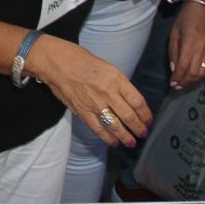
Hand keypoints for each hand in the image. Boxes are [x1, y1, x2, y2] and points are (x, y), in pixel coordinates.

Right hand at [29, 36, 150, 147]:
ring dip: (126, 137)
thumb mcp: (106, 67)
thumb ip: (118, 84)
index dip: (145, 114)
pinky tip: (114, 142)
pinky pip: (98, 129)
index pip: (137, 101)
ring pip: (115, 126)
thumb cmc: (80, 60)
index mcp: (116, 78)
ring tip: (132, 142)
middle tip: (143, 133)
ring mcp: (94, 103)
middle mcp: (107, 91)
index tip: (148, 120)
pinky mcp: (82, 111)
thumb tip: (129, 101)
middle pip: (129, 116)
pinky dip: (107, 138)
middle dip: (139, 128)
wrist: (56, 62)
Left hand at [167, 0, 204, 88]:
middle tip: (176, 87)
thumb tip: (174, 68)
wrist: (202, 9)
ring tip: (183, 84)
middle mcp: (201, 48)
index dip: (177, 77)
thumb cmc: (184, 19)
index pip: (184, 65)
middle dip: (184, 82)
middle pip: (194, 72)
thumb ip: (173, 51)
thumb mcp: (174, 33)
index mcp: (190, 42)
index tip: (171, 83)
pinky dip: (200, 76)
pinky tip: (192, 77)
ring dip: (192, 81)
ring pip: (202, 72)